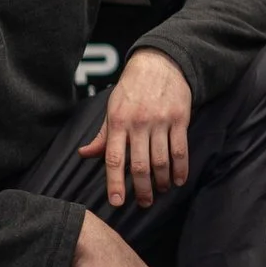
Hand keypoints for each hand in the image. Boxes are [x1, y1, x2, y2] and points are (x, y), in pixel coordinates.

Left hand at [80, 49, 192, 207]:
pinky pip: (180, 150)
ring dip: (162, 181)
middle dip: (142, 189)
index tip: (117, 202)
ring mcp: (160, 121)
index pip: (114, 159)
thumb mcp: (112, 109)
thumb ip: (102, 136)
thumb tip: (84, 154)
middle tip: (144, 202)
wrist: (160, 63)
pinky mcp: (179, 119)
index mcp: (118, 122)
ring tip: (161, 190)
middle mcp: (138, 123)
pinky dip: (181, 169)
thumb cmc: (132, 89)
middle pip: (140, 165)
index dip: (115, 183)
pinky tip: (179, 180)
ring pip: (161, 160)